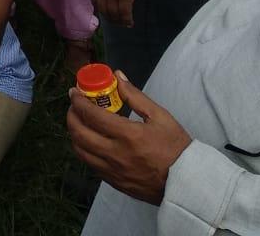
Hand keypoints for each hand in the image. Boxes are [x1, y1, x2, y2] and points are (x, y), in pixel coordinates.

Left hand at [67, 71, 191, 204]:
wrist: (188, 183)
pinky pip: (90, 164)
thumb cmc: (176, 147)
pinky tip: (90, 140)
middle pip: (79, 134)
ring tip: (79, 121)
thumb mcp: (160, 116)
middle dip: (71, 115)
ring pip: (80, 151)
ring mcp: (113, 171)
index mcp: (128, 136)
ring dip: (74, 133)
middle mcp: (116, 155)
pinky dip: (84, 150)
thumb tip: (117, 76)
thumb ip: (135, 96)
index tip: (74, 92)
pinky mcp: (114, 182)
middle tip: (74, 105)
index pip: (92, 115)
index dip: (78, 101)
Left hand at [90, 0, 145, 27]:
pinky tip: (130, 23)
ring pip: (114, 13)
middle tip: (115, 22)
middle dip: (109, 17)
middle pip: (103, 9)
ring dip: (118, 21)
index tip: (103, 12)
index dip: (99, 8)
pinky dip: (127, 20)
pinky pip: (124, 12)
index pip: (94, 0)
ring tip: (124, 24)